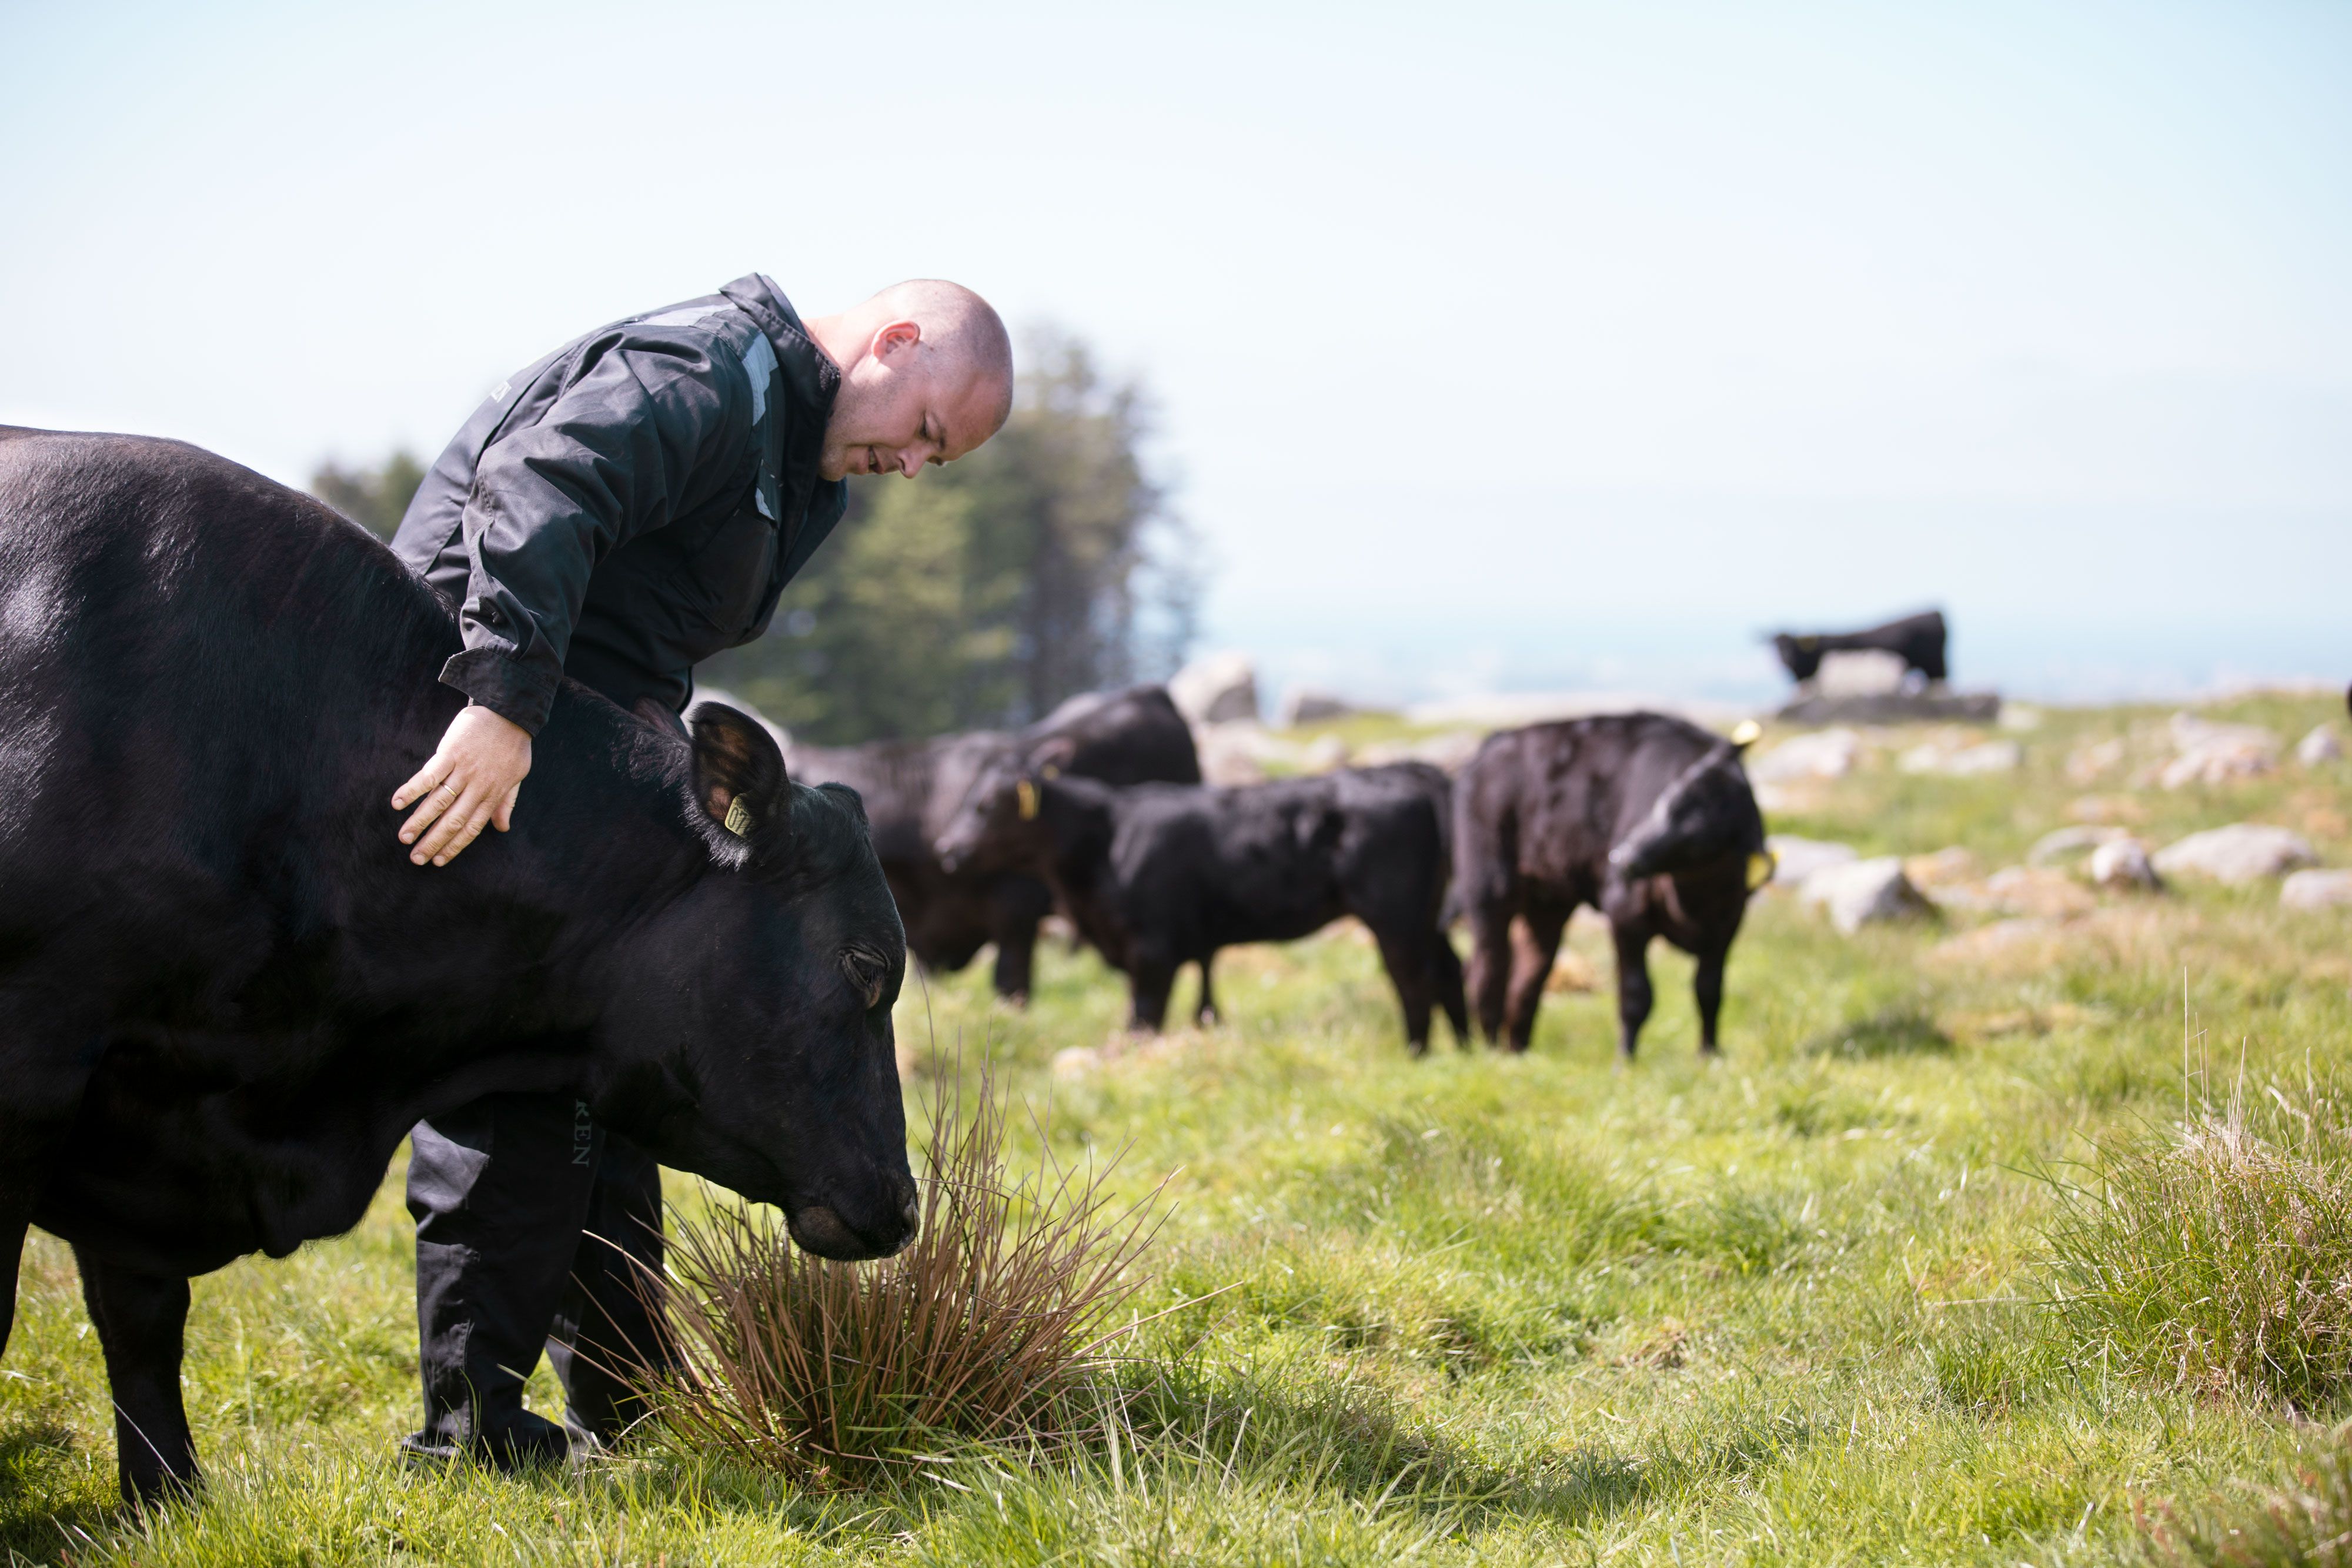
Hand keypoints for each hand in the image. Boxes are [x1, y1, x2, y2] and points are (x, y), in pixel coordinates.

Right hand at [392, 706, 531, 865]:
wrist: (509, 711)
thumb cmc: (513, 744)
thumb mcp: (518, 775)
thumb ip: (507, 802)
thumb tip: (502, 828)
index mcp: (493, 794)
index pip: (471, 828)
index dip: (454, 846)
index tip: (438, 861)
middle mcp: (478, 786)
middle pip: (452, 820)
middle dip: (433, 842)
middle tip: (415, 859)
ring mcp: (463, 770)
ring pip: (438, 802)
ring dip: (419, 821)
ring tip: (404, 838)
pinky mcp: (450, 752)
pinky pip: (429, 775)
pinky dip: (412, 789)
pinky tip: (398, 802)